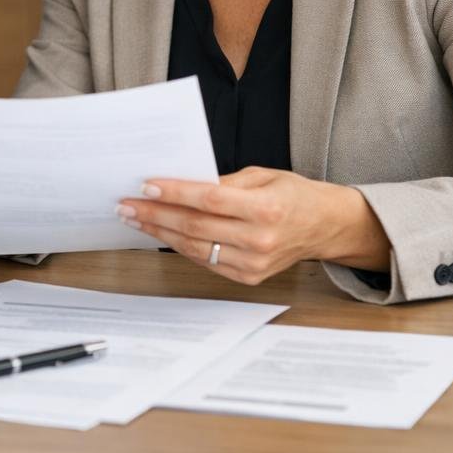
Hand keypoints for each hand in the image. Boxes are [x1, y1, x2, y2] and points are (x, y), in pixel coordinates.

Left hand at [117, 166, 391, 284]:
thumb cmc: (293, 194)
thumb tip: (180, 184)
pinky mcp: (249, 277)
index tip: (145, 186)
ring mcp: (255, 263)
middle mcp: (260, 239)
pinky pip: (206, 261)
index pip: (209, 200)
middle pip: (196, 227)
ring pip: (195, 248)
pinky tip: (161, 234)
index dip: (174, 194)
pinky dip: (180, 247)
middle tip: (126, 205)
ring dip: (160, 233)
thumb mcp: (262, 176)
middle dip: (156, 215)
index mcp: (266, 208)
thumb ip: (224, 182)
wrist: (326, 226)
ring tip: (135, 219)